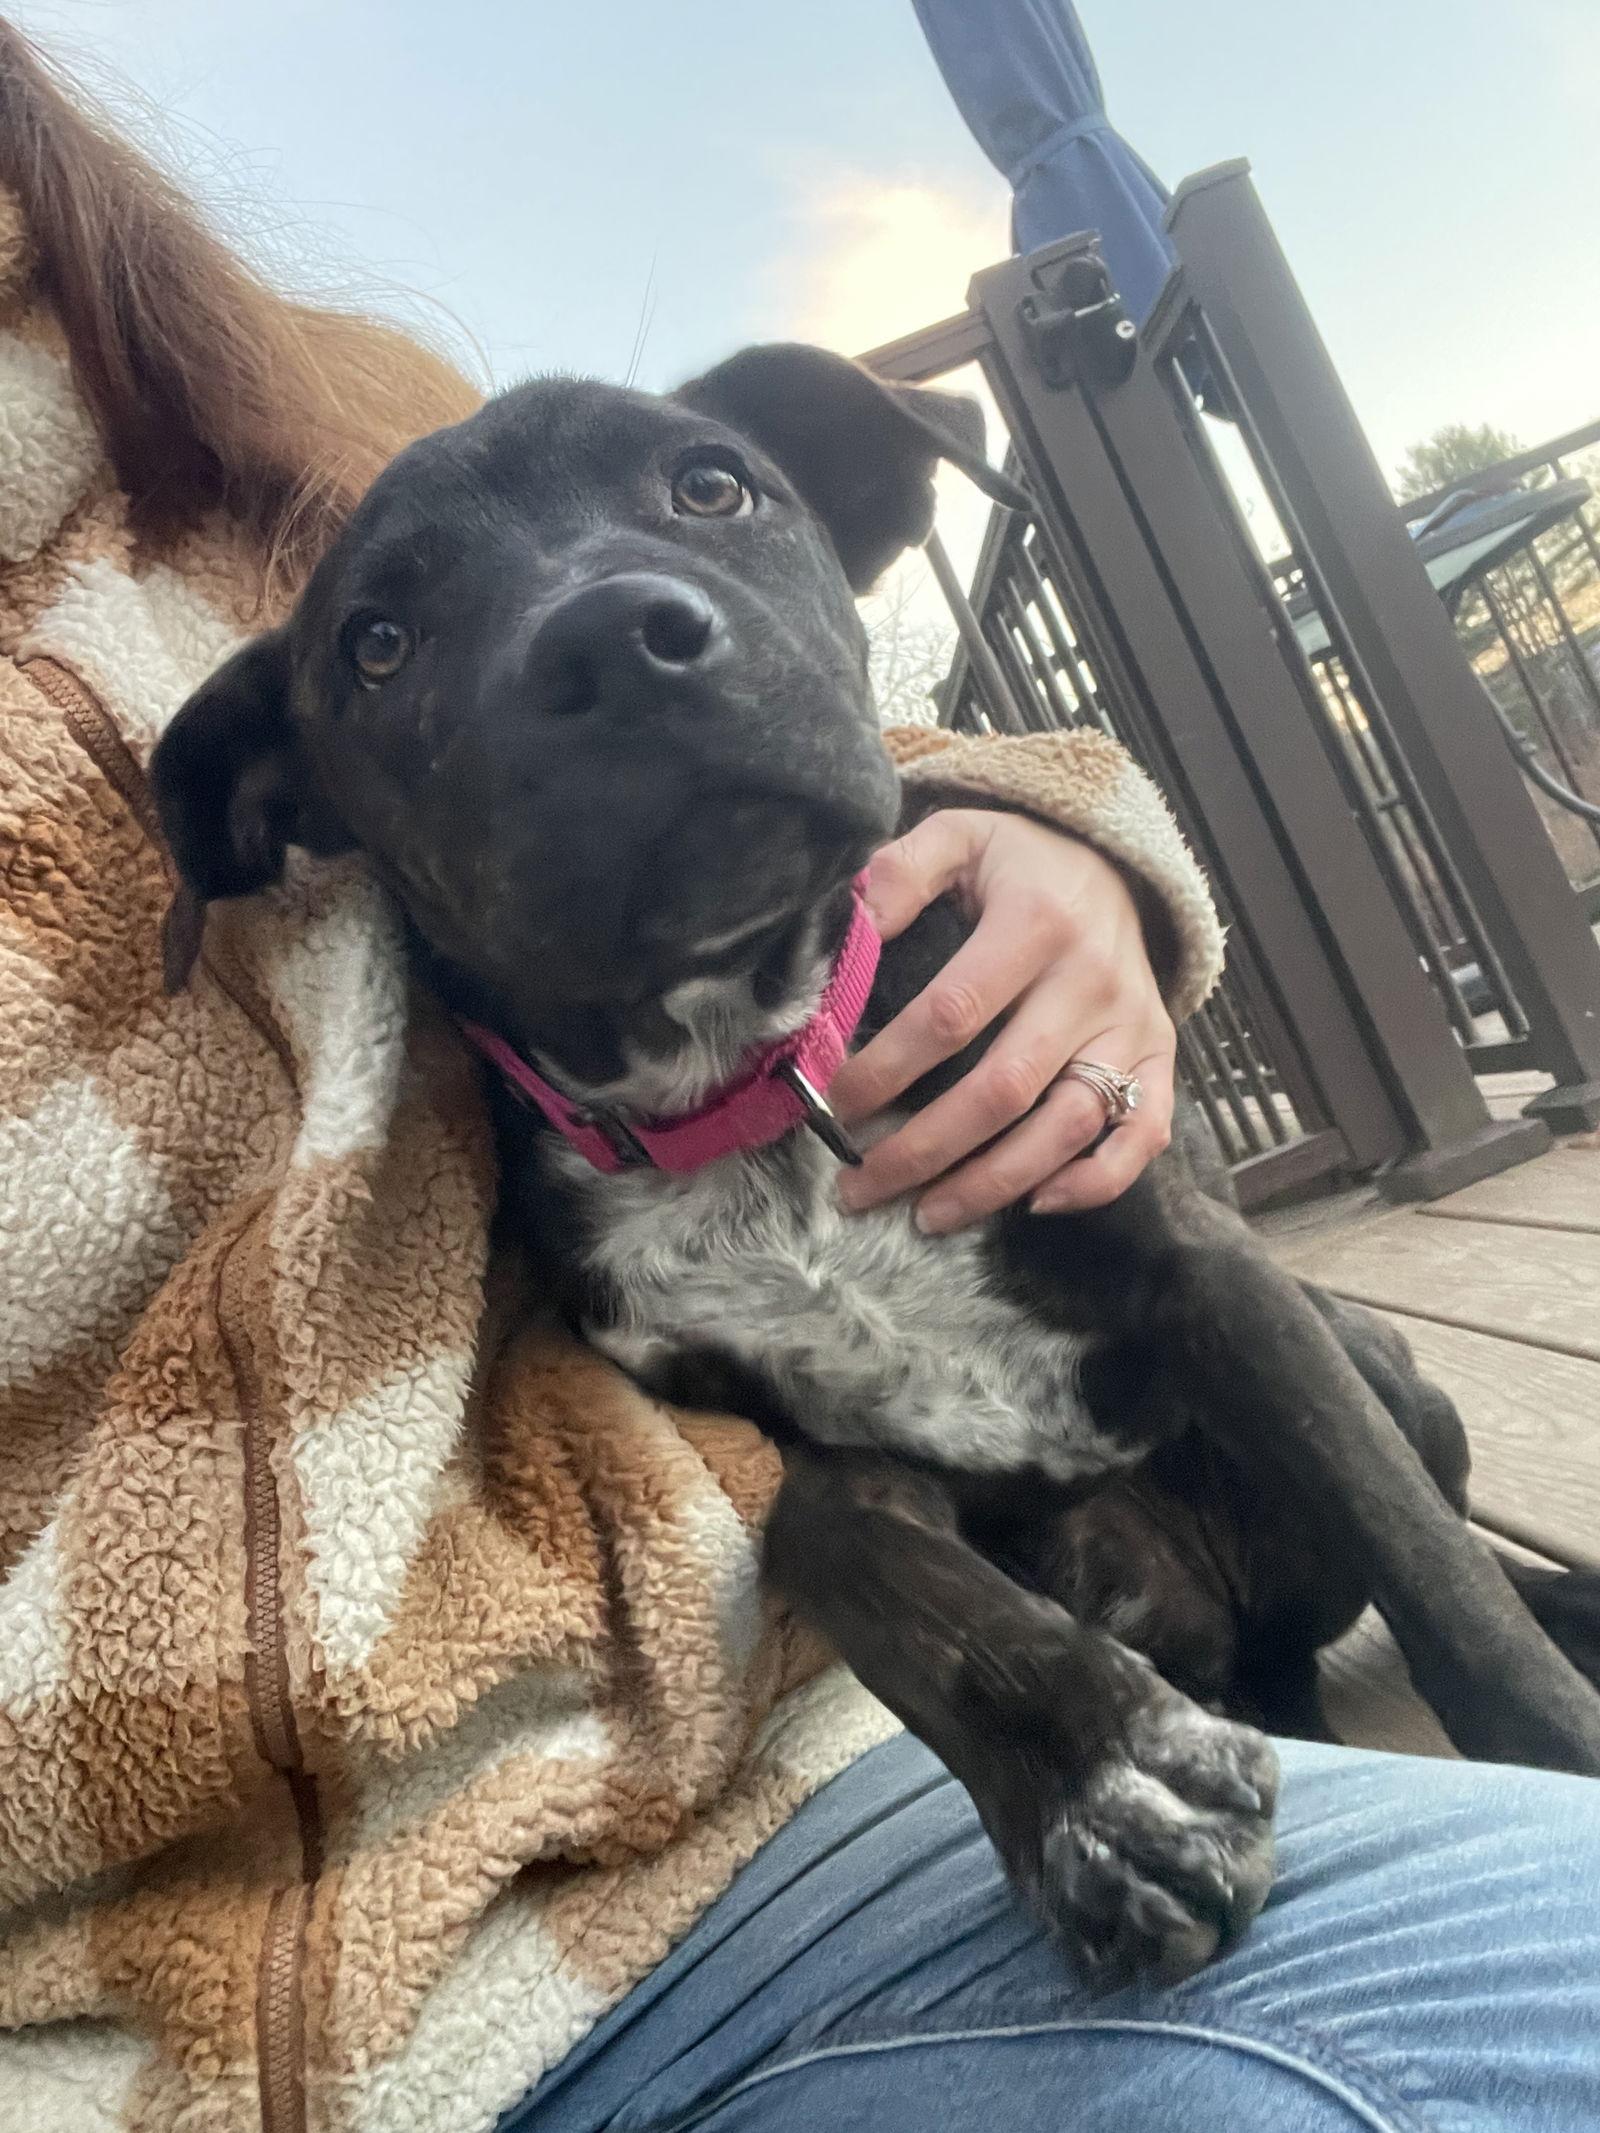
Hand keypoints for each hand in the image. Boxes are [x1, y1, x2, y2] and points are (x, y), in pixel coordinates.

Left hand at [829, 810, 1176, 1232]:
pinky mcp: (1161, 1057)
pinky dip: (1096, 1182)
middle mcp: (1092, 979)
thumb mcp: (958, 837)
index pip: (952, 1014)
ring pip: (1067, 1126)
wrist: (1113, 863)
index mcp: (1037, 921)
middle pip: (1004, 1087)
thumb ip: (901, 873)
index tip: (834, 1104)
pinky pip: (1144, 1136)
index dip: (888, 1068)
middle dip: (925, 1148)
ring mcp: (1133, 1025)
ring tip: (925, 1214)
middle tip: (860, 1186)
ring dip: (993, 1182)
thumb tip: (849, 928)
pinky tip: (1034, 1204)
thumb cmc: (1017, 863)